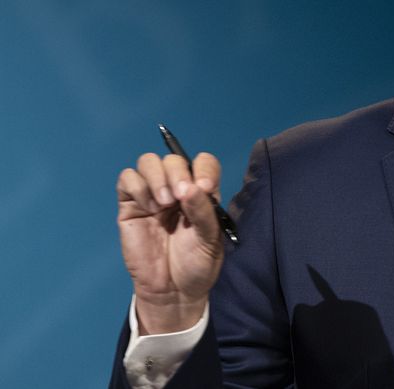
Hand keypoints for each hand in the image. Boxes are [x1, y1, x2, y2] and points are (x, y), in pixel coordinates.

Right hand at [117, 152, 223, 334]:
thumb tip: (192, 187)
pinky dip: (137, 186)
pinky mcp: (130, 206)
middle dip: (177, 173)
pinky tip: (148, 208)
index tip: (204, 187)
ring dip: (157, 176)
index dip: (203, 168)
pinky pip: (127, 179)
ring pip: (148, 162)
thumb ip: (203, 212)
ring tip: (163, 203)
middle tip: (180, 197)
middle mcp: (177, 188)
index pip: (203, 163)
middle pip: (173, 159)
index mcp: (201, 192)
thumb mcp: (210, 240)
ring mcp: (152, 195)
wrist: (172, 291)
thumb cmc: (196, 264)